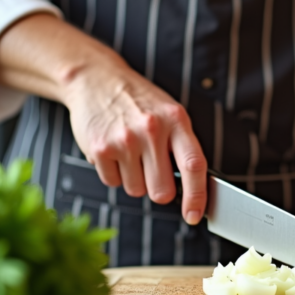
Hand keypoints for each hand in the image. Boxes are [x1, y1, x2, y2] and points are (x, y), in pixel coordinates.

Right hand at [0, 13, 207, 222]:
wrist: (97, 79)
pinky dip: (115, 173)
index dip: (197, 196)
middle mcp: (152, 130)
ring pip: (136, 190)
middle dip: (159, 190)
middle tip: (152, 170)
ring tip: (131, 151)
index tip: (195, 215)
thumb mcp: (170, 113)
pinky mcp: (100, 149)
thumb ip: (182, 145)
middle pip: (162, 191)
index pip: (194, 166)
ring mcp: (125, 140)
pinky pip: (113, 183)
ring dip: (135, 179)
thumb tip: (192, 189)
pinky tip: (114, 150)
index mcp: (176, 120)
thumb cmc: (139, 101)